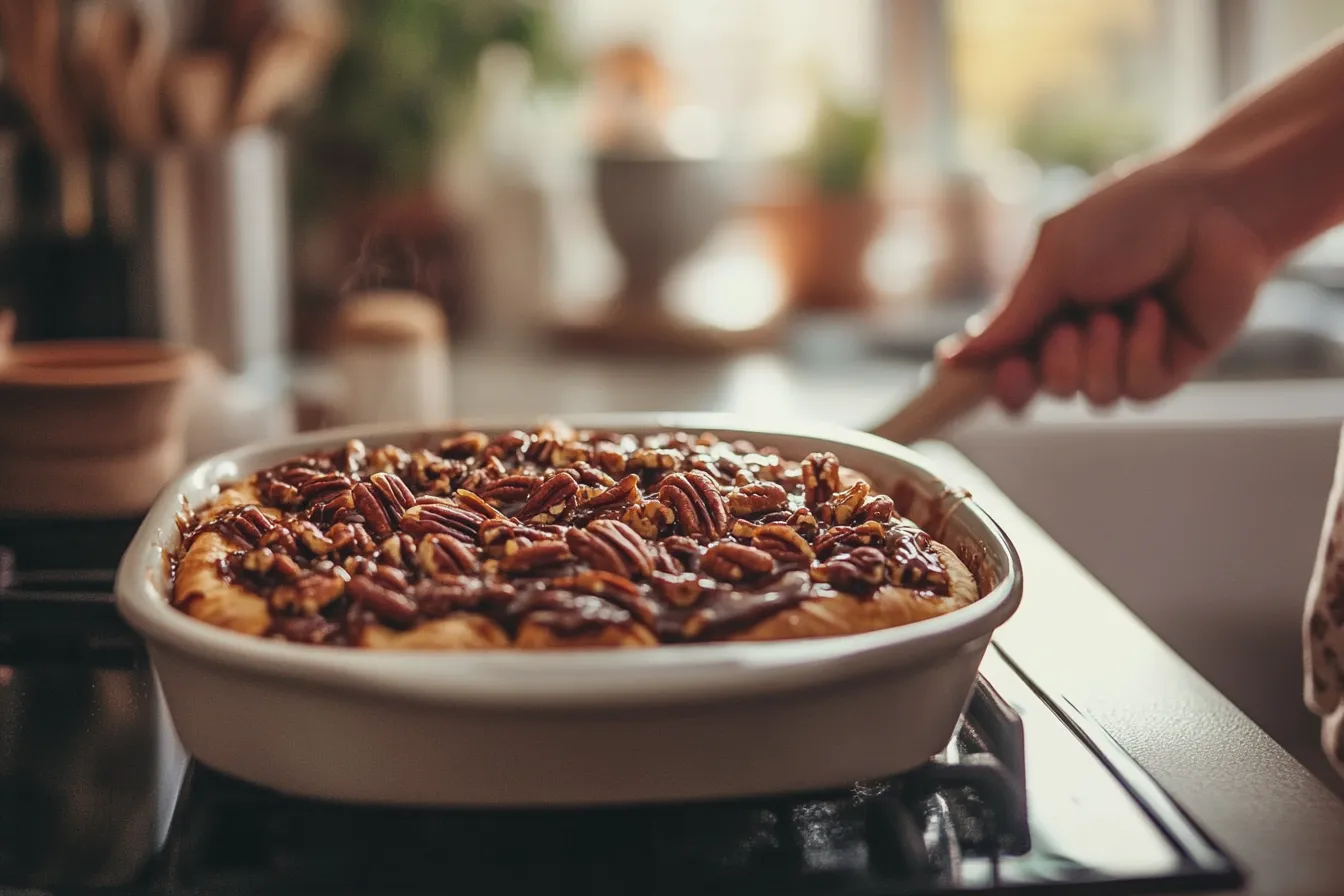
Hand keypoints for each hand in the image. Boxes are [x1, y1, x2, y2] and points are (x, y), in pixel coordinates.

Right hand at [937, 158, 1275, 411]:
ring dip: (1100, 354)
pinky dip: (1140, 350)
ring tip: (1120, 309)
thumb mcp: (1053, 262)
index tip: (1005, 374)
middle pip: (1044, 390)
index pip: (1008, 367)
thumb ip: (1007, 319)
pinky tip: (1155, 312)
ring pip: (1091, 396)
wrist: (1214, 206)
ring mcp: (1125, 352)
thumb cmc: (1129, 217)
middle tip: (1066, 329)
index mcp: (1045, 308)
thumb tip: (950, 360)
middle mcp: (1081, 336)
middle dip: (1052, 364)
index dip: (1002, 382)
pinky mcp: (1169, 364)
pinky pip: (1136, 389)